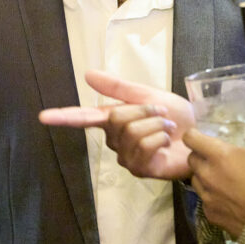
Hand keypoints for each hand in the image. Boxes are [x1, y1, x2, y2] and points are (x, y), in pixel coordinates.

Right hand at [37, 70, 194, 179]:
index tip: (43, 117)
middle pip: (118, 118)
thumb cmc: (175, 116)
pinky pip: (145, 147)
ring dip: (157, 125)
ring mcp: (126, 157)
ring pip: (132, 132)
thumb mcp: (147, 94)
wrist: (201, 133)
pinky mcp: (140, 170)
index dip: (62, 117)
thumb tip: (87, 74)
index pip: (82, 118)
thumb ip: (118, 87)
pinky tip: (168, 144)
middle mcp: (115, 140)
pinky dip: (161, 138)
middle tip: (162, 114)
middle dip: (145, 111)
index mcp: (113, 120)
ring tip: (168, 129)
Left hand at [184, 117, 244, 237]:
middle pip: (191, 160)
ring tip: (221, 176)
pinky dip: (212, 196)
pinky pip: (205, 201)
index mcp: (220, 156)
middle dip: (200, 156)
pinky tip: (227, 197)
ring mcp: (207, 197)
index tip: (201, 135)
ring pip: (195, 180)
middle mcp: (208, 175)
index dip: (194, 135)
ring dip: (203, 176)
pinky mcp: (211, 215)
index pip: (190, 139)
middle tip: (215, 156)